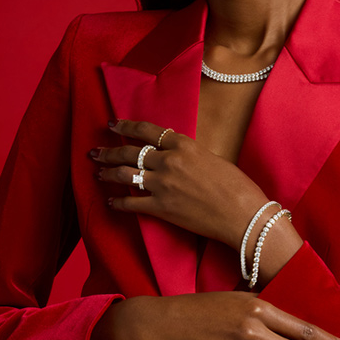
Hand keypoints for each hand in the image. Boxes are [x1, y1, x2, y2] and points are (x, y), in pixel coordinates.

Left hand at [93, 119, 268, 246]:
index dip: (125, 127)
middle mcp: (168, 161)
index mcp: (183, 145)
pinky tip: (110, 202)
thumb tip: (173, 157)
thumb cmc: (236, 187)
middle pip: (129, 152)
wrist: (243, 214)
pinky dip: (117, 202)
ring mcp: (162, 185)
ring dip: (107, 173)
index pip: (146, 131)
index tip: (112, 125)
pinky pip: (131, 203)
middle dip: (108, 151)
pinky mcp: (161, 208)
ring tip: (97, 172)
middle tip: (96, 152)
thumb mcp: (211, 158)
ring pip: (124, 174)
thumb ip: (188, 155)